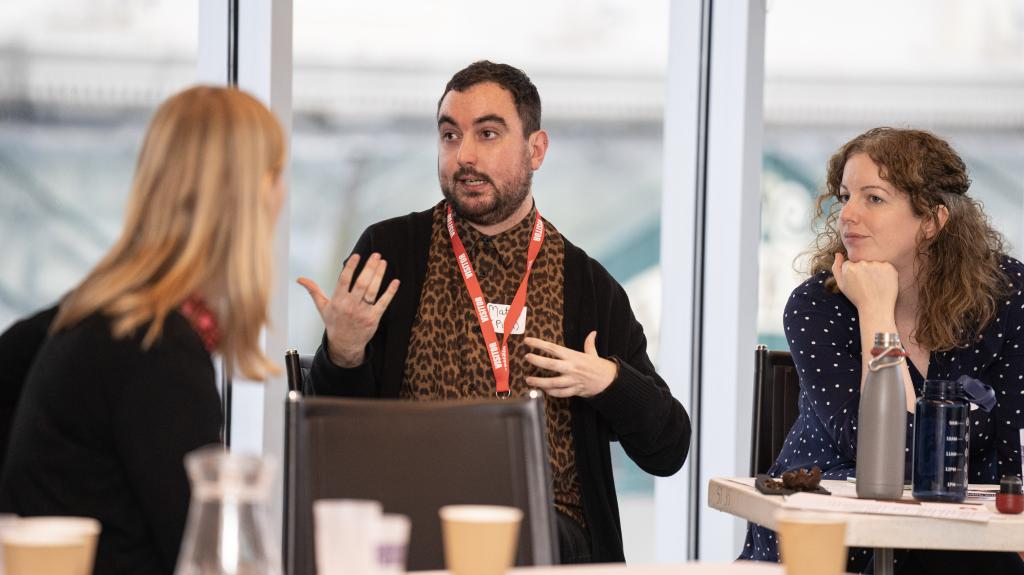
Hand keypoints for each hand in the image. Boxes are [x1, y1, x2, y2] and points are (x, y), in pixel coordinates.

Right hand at [297, 253, 398, 367]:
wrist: (344, 345)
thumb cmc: (334, 324)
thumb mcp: (322, 307)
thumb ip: (314, 291)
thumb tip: (300, 279)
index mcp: (338, 301)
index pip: (344, 280)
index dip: (351, 267)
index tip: (357, 256)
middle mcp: (350, 306)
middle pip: (361, 283)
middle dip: (369, 268)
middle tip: (376, 255)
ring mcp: (363, 312)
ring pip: (372, 291)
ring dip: (379, 276)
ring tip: (383, 263)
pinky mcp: (374, 318)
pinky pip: (383, 303)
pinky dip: (390, 292)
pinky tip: (395, 282)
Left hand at [523, 331, 617, 397]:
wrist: (611, 381)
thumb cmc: (600, 367)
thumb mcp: (593, 353)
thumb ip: (589, 343)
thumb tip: (593, 333)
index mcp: (573, 356)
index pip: (553, 348)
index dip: (539, 344)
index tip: (528, 341)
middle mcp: (571, 368)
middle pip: (551, 364)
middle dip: (537, 361)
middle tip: (527, 357)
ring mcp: (572, 380)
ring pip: (553, 382)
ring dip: (539, 382)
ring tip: (528, 380)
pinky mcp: (575, 390)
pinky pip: (560, 393)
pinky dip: (551, 392)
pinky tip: (543, 390)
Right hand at [831, 252, 898, 316]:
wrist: (876, 308)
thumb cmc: (857, 298)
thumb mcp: (841, 285)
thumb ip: (836, 268)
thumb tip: (838, 254)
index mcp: (849, 267)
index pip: (851, 264)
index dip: (854, 274)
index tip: (857, 284)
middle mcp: (862, 263)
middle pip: (862, 262)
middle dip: (864, 271)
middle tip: (867, 285)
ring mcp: (876, 264)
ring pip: (874, 263)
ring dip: (875, 272)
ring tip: (875, 285)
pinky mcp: (888, 267)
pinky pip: (885, 266)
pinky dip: (885, 274)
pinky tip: (883, 284)